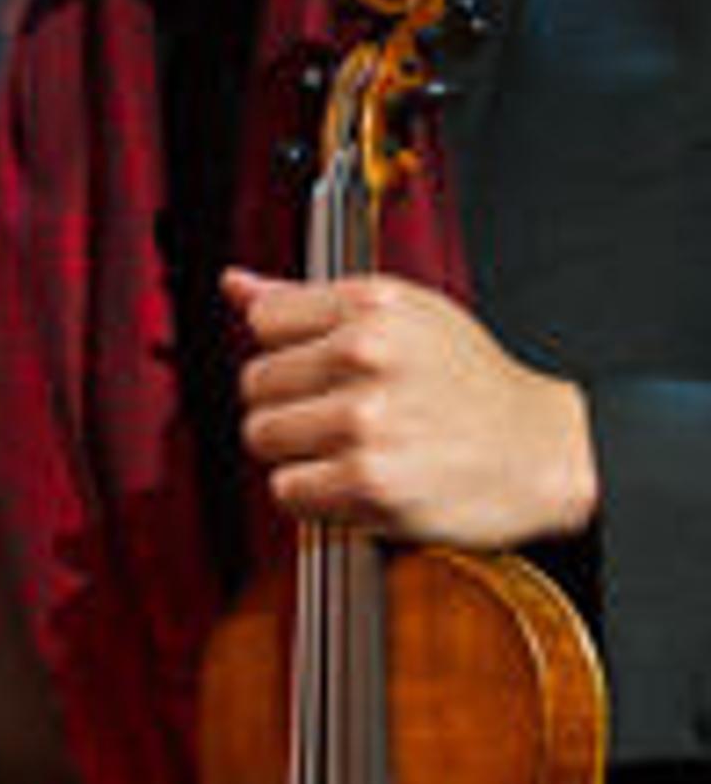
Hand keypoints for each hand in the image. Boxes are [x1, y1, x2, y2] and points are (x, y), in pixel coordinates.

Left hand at [225, 268, 599, 547]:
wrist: (547, 453)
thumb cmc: (471, 386)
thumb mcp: (404, 316)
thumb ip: (310, 302)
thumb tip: (235, 286)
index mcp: (375, 305)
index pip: (264, 321)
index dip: (289, 352)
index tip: (324, 369)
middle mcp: (369, 354)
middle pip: (255, 383)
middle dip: (291, 405)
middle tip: (344, 416)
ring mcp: (368, 419)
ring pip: (264, 437)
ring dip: (299, 453)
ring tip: (354, 448)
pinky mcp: (371, 480)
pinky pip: (287, 490)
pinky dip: (314, 497)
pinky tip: (358, 481)